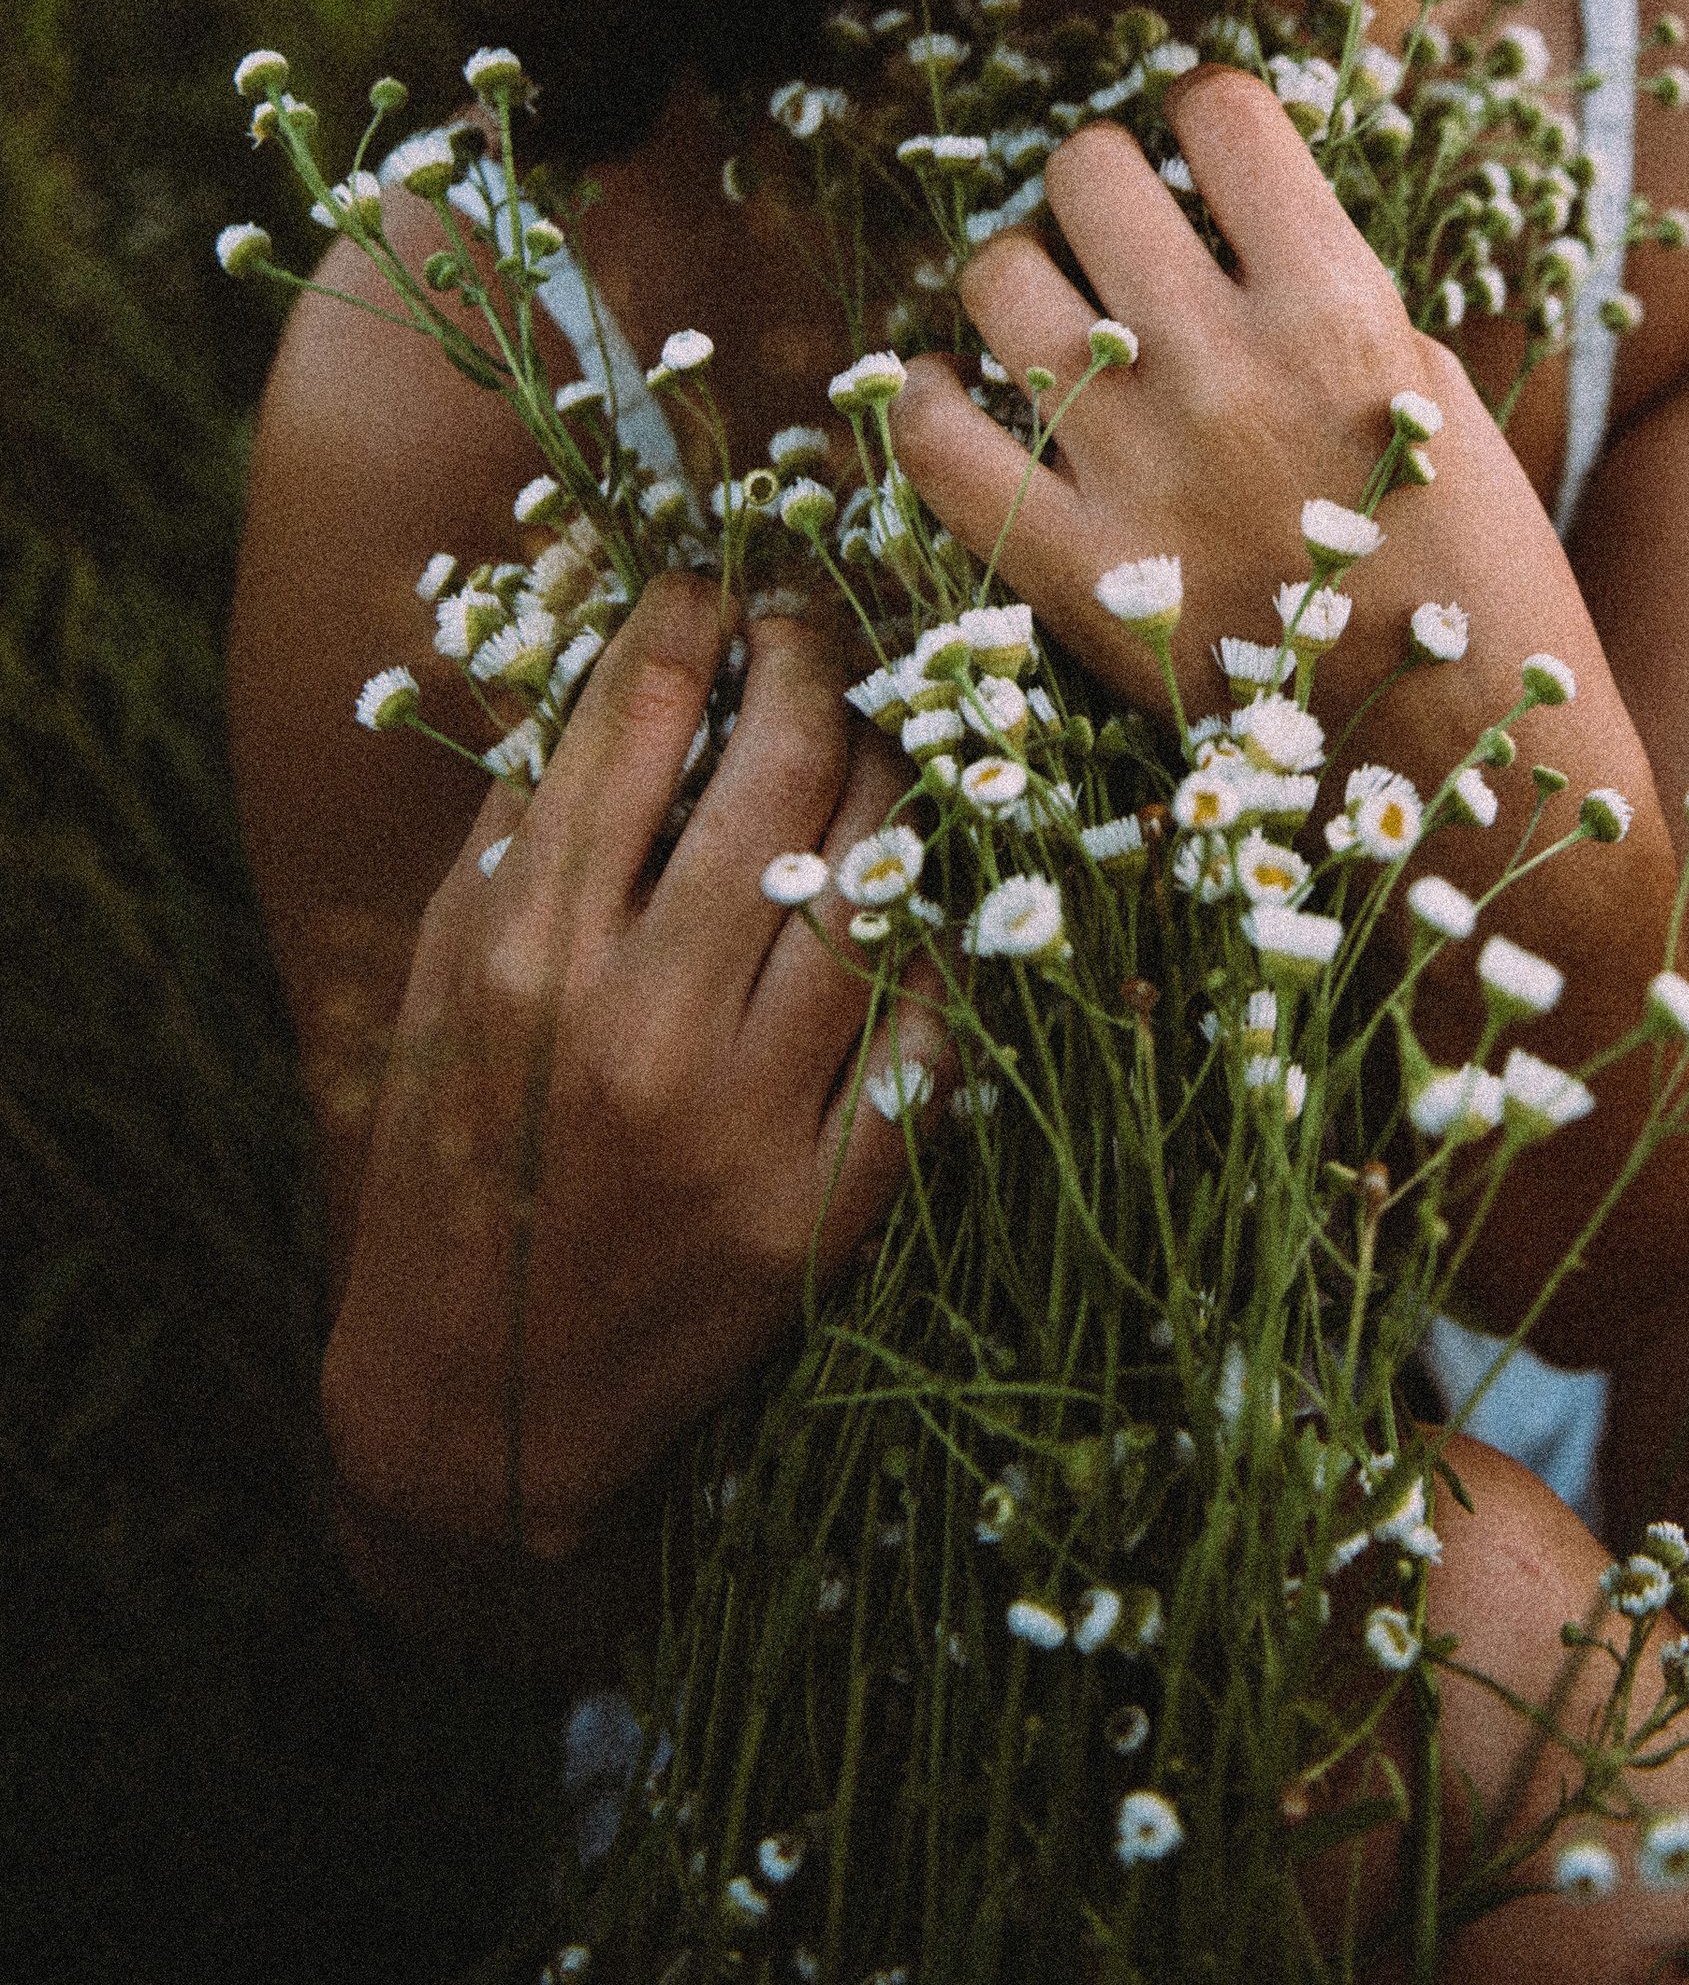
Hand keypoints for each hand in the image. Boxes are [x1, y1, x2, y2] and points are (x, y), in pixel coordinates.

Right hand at [323, 573, 941, 1566]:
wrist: (479, 1405)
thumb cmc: (456, 1150)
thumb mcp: (453, 970)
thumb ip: (531, 815)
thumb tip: (630, 648)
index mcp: (526, 954)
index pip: (633, 723)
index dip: (691, 619)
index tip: (718, 578)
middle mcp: (636, 1025)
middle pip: (779, 775)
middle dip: (810, 663)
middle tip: (818, 626)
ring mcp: (743, 1119)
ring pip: (875, 878)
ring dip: (893, 771)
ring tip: (880, 730)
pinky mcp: (824, 1207)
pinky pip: (927, 1024)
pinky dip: (939, 935)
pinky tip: (929, 876)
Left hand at [892, 67, 1605, 747]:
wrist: (1458, 760)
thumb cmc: (1467, 567)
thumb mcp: (1435, 391)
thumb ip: (1323, 289)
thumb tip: (1220, 209)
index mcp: (1341, 310)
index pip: (1223, 116)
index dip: (1204, 114)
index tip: (1203, 150)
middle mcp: (1226, 370)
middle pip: (1089, 176)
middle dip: (1098, 182)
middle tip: (1117, 231)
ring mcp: (1137, 470)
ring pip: (997, 280)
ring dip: (1016, 278)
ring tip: (1047, 315)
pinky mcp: (1070, 572)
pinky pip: (932, 437)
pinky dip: (923, 397)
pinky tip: (954, 392)